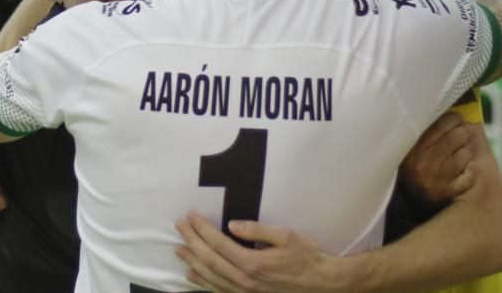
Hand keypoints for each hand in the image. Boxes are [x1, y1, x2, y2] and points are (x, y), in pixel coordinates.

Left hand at [175, 212, 345, 292]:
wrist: (323, 284)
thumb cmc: (307, 257)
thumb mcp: (286, 236)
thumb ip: (257, 230)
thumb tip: (232, 224)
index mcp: (253, 263)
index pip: (219, 243)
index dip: (202, 229)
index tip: (190, 216)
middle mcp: (246, 281)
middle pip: (210, 260)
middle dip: (192, 242)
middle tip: (179, 226)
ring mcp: (246, 292)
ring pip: (212, 277)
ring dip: (193, 262)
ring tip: (179, 250)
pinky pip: (220, 291)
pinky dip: (204, 282)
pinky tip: (193, 275)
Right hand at [399, 113, 478, 209]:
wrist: (412, 200)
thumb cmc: (415, 166)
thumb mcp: (412, 148)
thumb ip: (425, 132)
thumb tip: (448, 110)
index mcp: (412, 149)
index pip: (439, 125)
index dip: (453, 119)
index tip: (458, 117)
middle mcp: (423, 163)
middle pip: (456, 137)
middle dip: (464, 132)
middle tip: (464, 131)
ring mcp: (436, 179)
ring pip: (464, 154)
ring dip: (468, 150)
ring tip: (464, 149)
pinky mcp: (448, 193)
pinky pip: (469, 174)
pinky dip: (471, 169)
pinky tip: (467, 167)